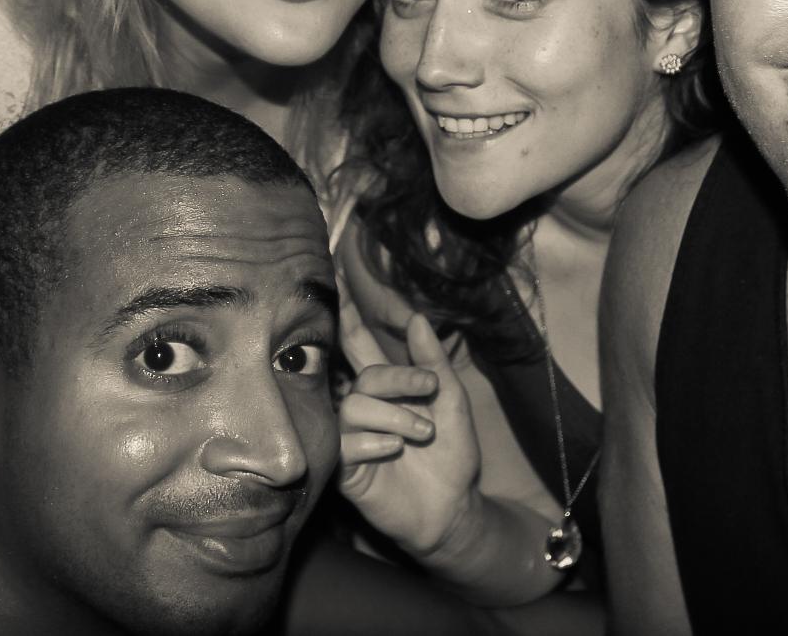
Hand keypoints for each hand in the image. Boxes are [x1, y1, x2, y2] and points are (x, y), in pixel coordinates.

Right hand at [338, 285, 483, 557]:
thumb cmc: (451, 454)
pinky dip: (376, 441)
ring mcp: (349, 436)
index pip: (356, 343)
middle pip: (363, 374)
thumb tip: (418, 317)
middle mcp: (360, 405)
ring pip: (355, 407)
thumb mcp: (451, 401)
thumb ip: (432, 362)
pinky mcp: (344, 468)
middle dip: (399, 377)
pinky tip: (397, 450)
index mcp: (383, 385)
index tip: (334, 277)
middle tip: (430, 390)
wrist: (453, 509)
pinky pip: (346, 442)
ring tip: (424, 433)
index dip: (345, 312)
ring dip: (396, 415)